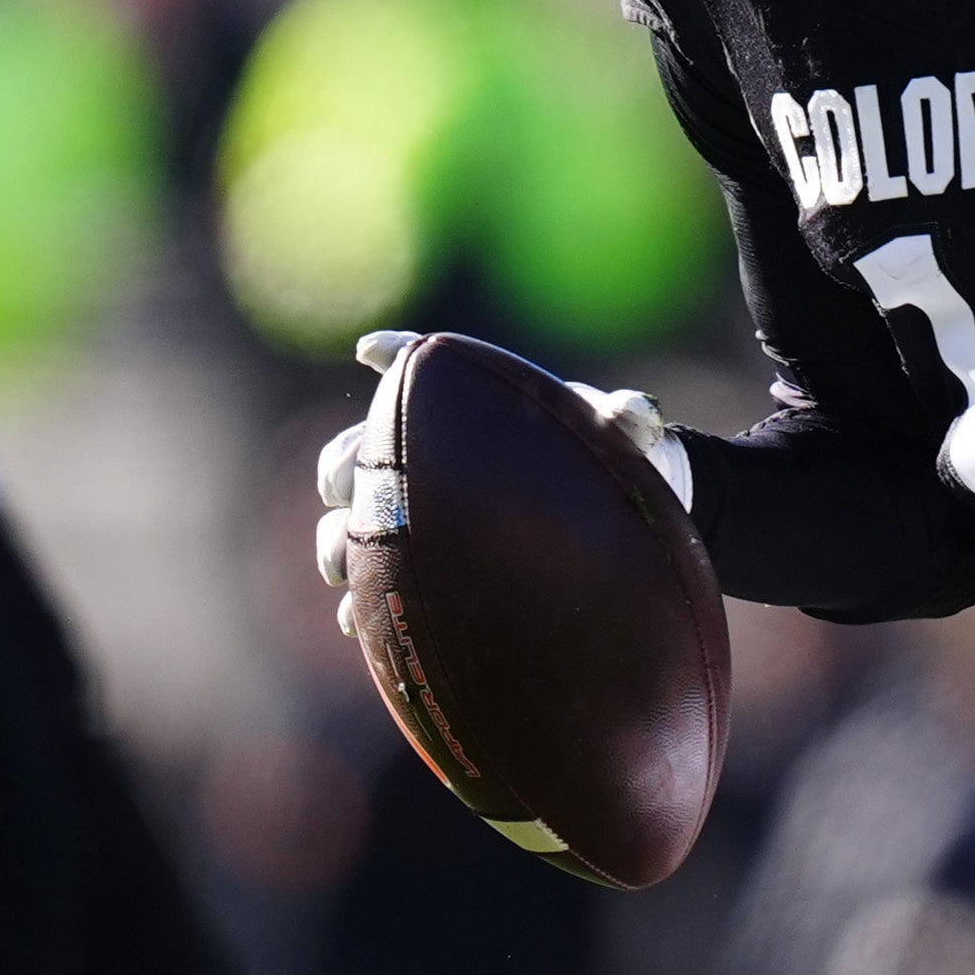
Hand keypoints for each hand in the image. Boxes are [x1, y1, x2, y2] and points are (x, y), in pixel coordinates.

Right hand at [315, 333, 690, 634]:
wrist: (615, 543)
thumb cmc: (609, 472)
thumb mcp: (621, 442)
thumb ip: (627, 421)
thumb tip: (637, 412)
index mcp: (459, 412)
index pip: (411, 372)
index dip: (392, 355)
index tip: (375, 353)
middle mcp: (424, 463)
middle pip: (352, 456)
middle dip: (344, 468)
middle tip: (352, 486)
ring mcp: (414, 524)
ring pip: (346, 526)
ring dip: (338, 542)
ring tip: (343, 566)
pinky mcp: (418, 581)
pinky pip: (371, 593)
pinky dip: (359, 606)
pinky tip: (359, 621)